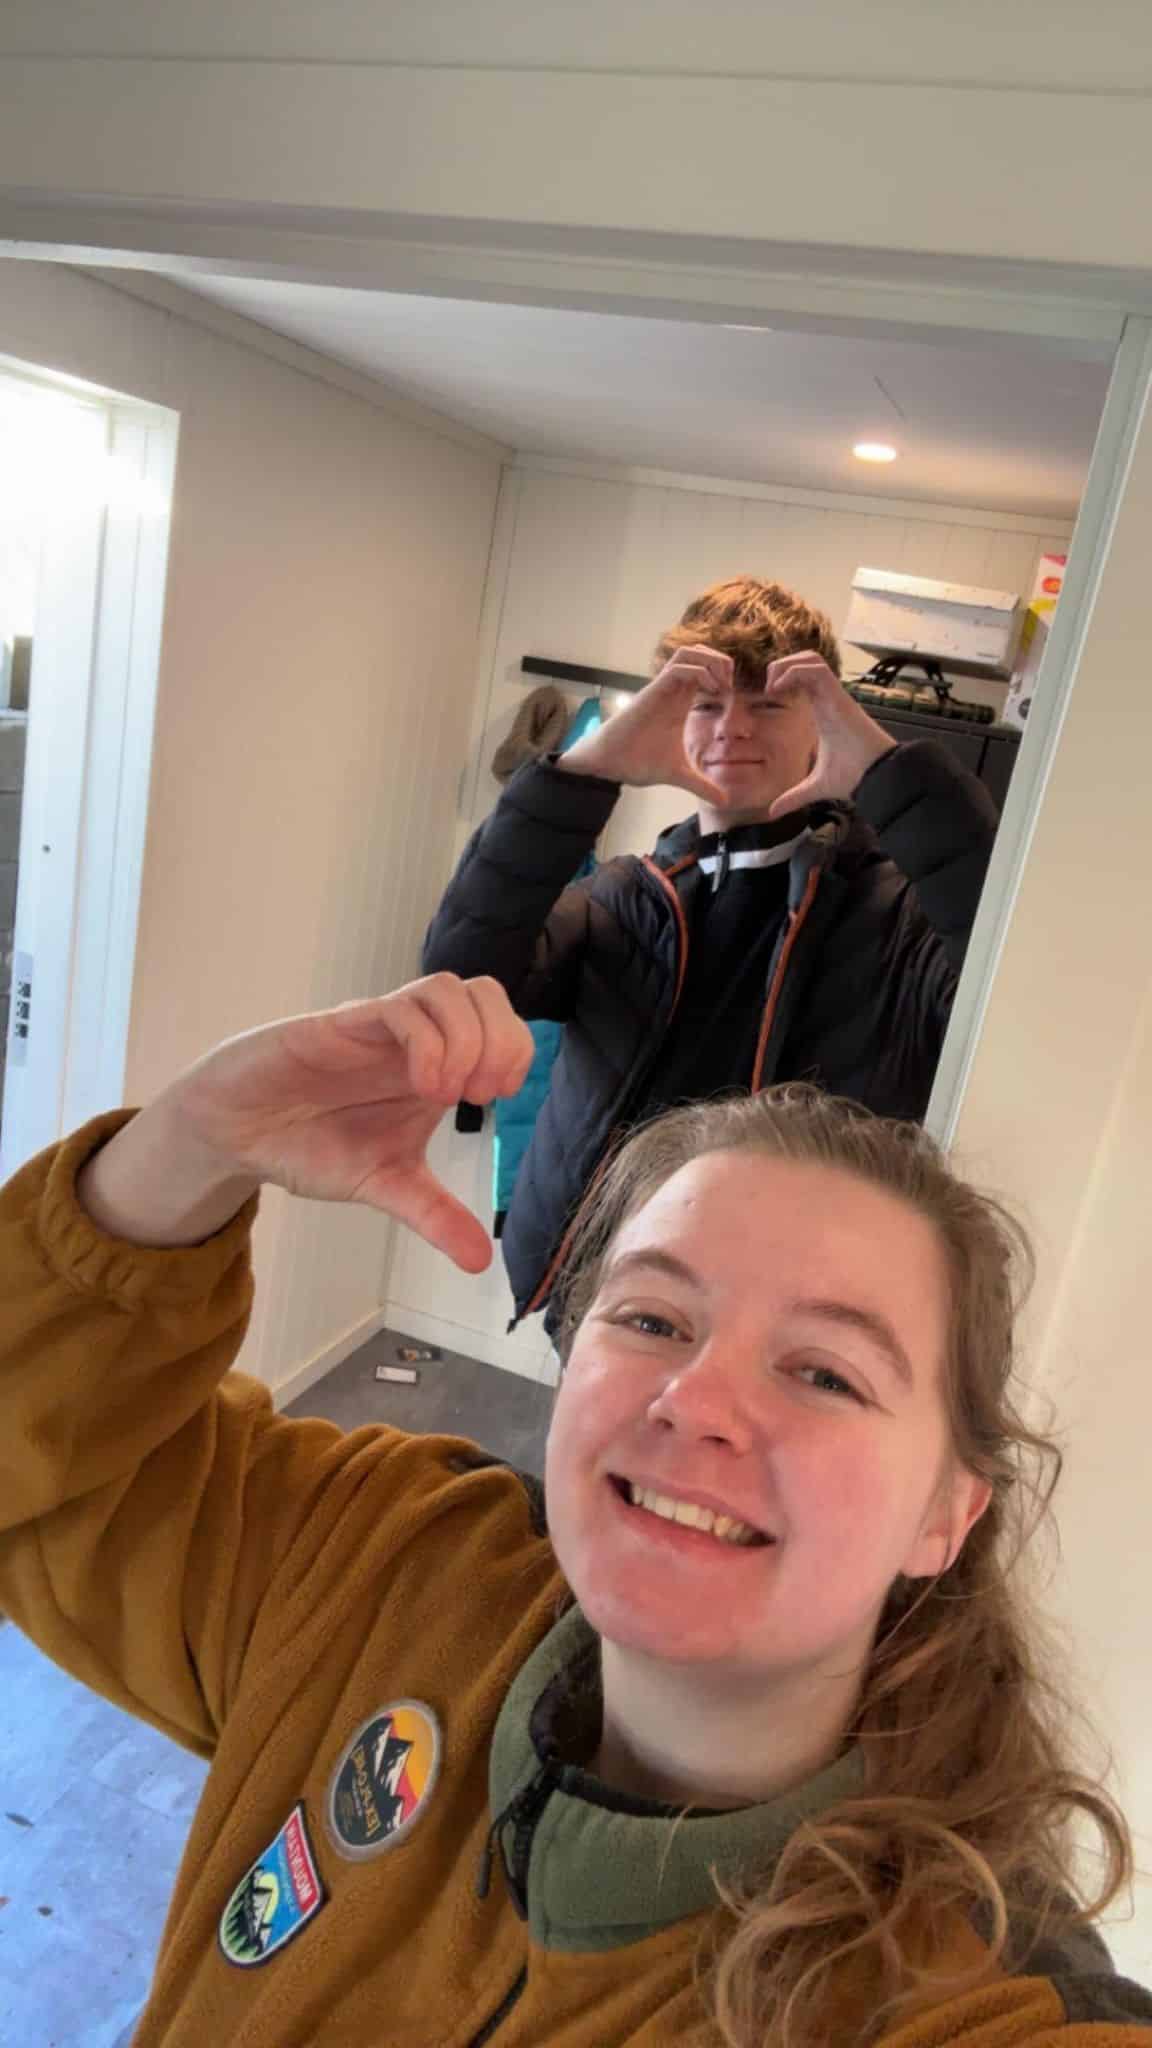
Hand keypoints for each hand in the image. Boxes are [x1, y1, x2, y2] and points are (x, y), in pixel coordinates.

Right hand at [78, 975, 534, 1270]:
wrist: (235, 1132)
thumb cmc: (310, 1143)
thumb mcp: (385, 1185)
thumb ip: (435, 1215)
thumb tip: (483, 1262)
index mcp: (434, 1065)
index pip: (502, 1025)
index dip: (515, 1053)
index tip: (494, 1100)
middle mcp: (412, 1038)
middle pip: (485, 992)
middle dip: (502, 1040)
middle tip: (481, 1094)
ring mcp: (376, 1026)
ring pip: (446, 988)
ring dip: (466, 1039)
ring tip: (446, 1093)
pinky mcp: (336, 1025)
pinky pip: (396, 1010)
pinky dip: (426, 1043)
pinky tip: (421, 1085)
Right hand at [557, 645, 732, 803]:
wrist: (610, 763)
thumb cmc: (638, 761)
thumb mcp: (680, 775)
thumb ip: (702, 785)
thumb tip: (723, 802)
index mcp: (680, 701)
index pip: (704, 669)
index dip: (723, 676)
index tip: (731, 699)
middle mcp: (672, 689)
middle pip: (699, 652)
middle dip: (721, 662)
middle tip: (729, 686)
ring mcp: (662, 688)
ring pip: (689, 652)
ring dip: (711, 661)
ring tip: (720, 685)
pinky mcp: (653, 691)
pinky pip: (679, 667)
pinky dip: (700, 672)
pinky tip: (709, 692)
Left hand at [765, 653, 896, 819]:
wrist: (876, 776)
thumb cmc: (853, 777)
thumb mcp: (814, 787)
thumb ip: (793, 796)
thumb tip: (773, 812)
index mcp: (822, 711)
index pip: (802, 679)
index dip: (782, 679)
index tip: (767, 698)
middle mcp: (828, 698)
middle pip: (804, 660)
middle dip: (781, 665)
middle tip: (768, 689)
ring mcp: (834, 695)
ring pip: (810, 658)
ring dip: (787, 665)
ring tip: (773, 687)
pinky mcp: (839, 696)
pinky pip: (817, 669)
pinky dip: (795, 672)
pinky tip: (781, 690)